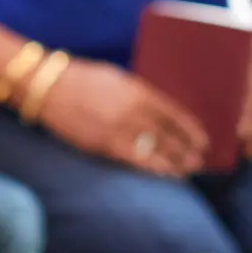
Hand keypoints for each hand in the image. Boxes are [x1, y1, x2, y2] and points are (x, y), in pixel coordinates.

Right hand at [38, 59, 208, 177]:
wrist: (49, 86)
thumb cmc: (83, 78)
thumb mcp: (117, 78)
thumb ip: (138, 94)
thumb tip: (157, 111)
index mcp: (138, 91)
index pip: (173, 114)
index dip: (190, 130)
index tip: (202, 140)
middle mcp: (132, 111)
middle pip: (167, 135)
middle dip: (185, 150)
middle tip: (198, 161)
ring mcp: (118, 129)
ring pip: (154, 150)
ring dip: (172, 162)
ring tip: (185, 171)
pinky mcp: (102, 144)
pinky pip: (134, 160)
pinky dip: (151, 167)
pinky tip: (163, 174)